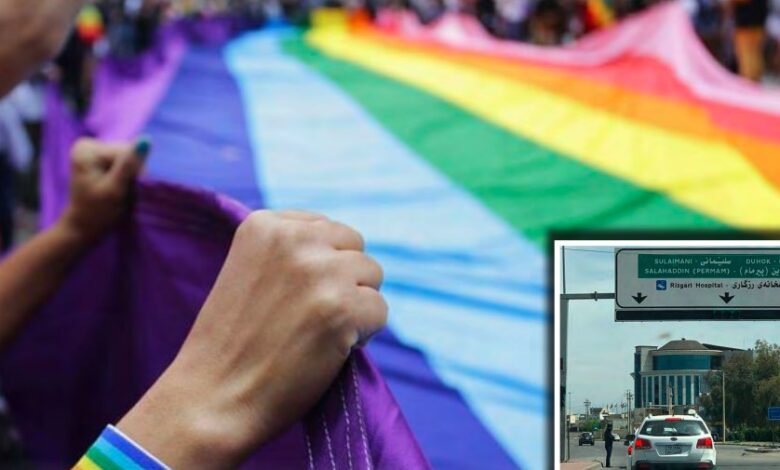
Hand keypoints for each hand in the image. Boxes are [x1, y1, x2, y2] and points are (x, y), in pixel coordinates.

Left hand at [59, 138, 142, 243]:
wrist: (84, 227)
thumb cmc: (97, 212)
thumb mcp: (115, 189)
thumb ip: (129, 164)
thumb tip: (146, 139)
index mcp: (87, 149)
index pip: (126, 151)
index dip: (134, 170)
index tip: (126, 189)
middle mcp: (88, 145)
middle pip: (127, 152)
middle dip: (131, 172)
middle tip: (123, 192)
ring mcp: (93, 152)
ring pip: (128, 158)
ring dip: (130, 175)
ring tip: (120, 191)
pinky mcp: (99, 159)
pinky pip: (123, 162)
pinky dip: (126, 176)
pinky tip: (119, 187)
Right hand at [117, 211, 387, 468]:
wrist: (211, 398)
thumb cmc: (231, 344)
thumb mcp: (249, 271)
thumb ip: (291, 251)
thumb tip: (347, 250)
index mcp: (265, 224)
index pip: (327, 229)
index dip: (321, 267)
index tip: (293, 297)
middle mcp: (294, 239)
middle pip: (355, 247)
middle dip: (344, 281)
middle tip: (309, 318)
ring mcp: (319, 272)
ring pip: (373, 276)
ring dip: (356, 306)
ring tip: (316, 333)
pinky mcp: (342, 308)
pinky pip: (380, 311)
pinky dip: (363, 335)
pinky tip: (328, 350)